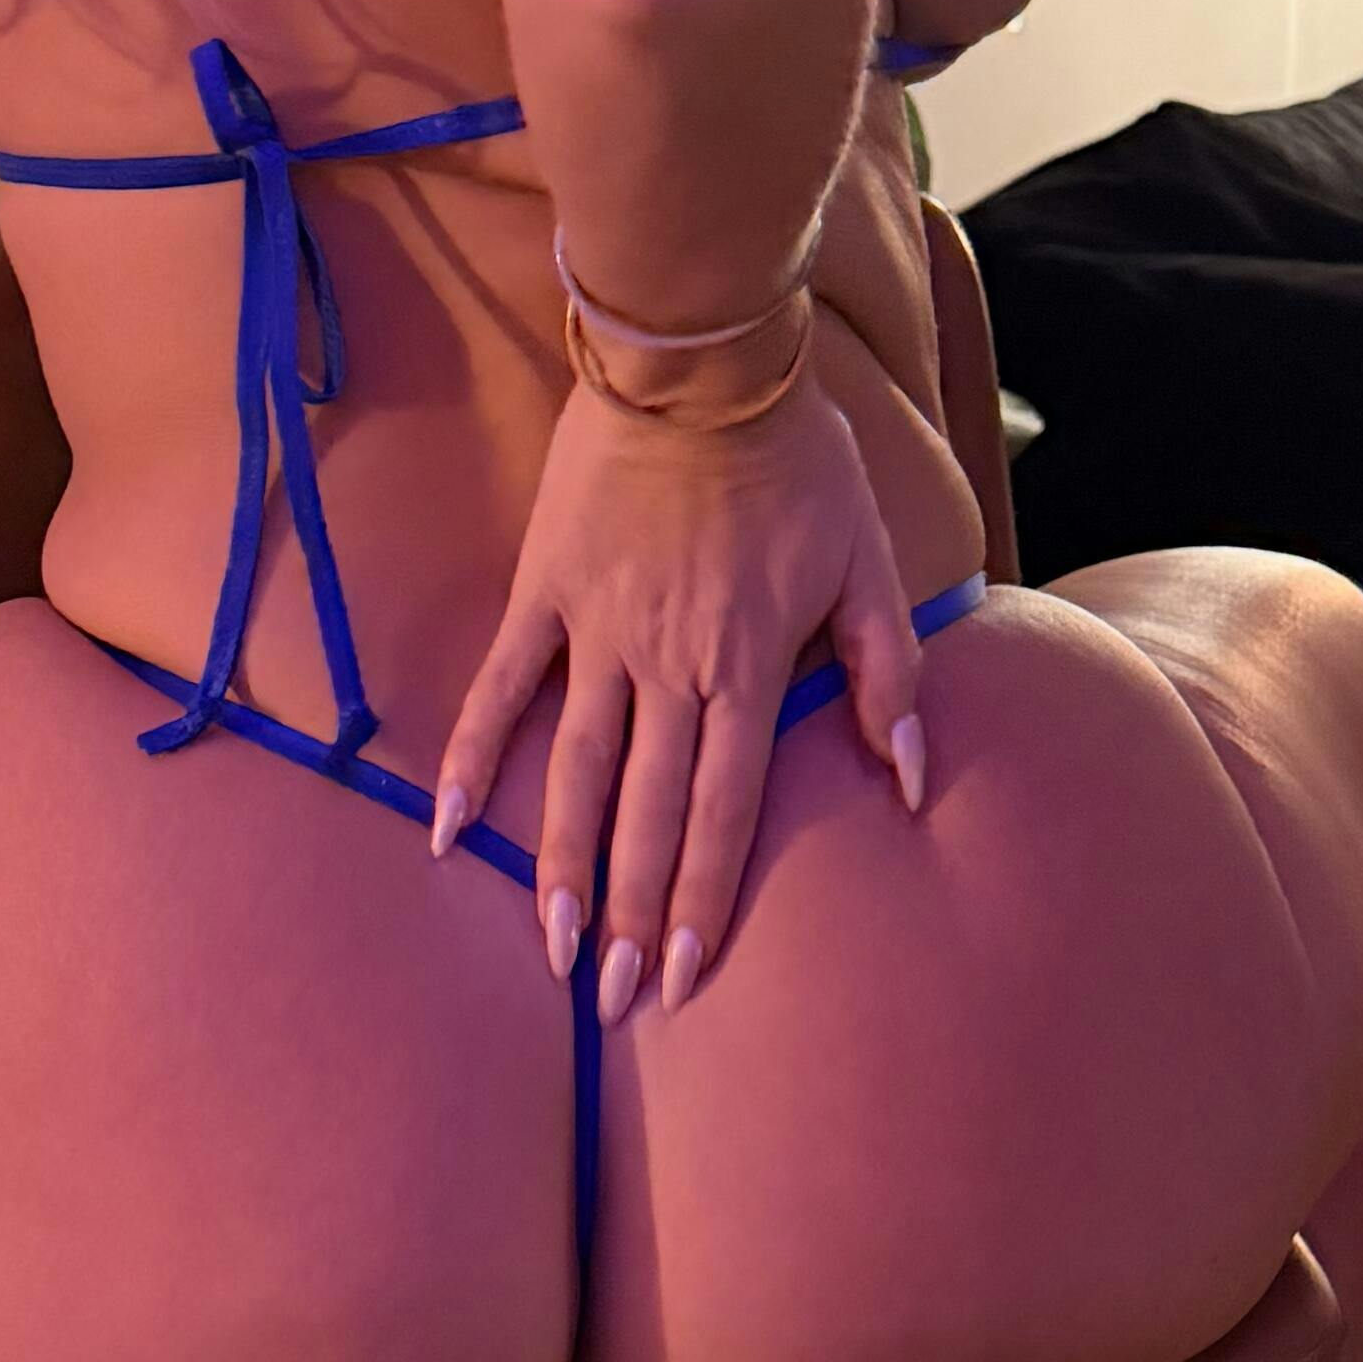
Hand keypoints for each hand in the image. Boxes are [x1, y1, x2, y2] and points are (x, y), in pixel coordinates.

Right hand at [431, 366, 927, 1013]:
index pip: (725, 814)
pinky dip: (475, 757)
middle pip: (650, 815)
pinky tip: (450, 829)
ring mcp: (599, 633)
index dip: (706, 902)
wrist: (700, 362)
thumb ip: (890, 673)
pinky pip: (502, 688)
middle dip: (635, 916)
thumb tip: (912, 777)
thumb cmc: (797, 461)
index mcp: (748, 669)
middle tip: (616, 1000)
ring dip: (563, 865)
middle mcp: (669, 667)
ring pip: (578, 771)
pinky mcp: (545, 593)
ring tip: (551, 948)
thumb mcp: (871, 562)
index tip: (688, 978)